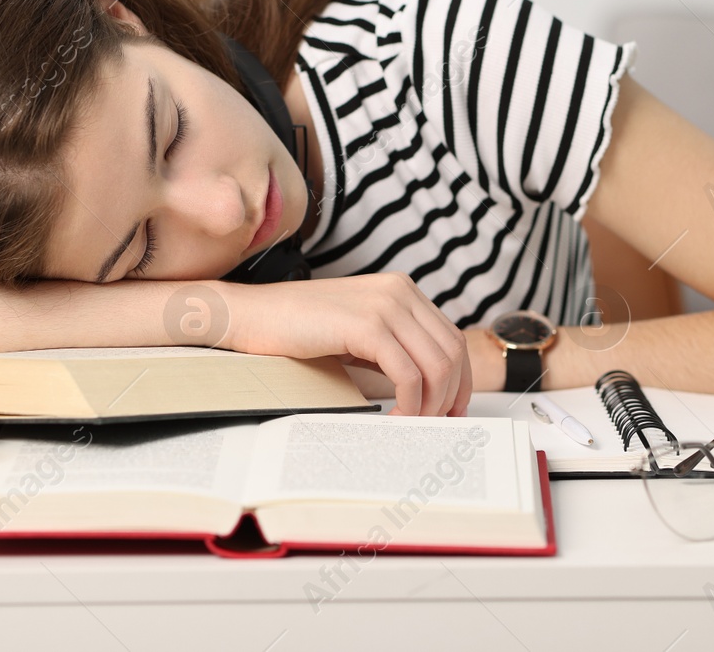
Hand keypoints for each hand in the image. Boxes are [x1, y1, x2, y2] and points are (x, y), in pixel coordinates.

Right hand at [218, 273, 470, 416]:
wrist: (253, 315)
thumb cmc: (298, 328)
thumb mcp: (358, 331)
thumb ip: (393, 346)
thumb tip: (425, 387)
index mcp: (401, 290)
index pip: (451, 338)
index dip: (460, 379)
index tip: (453, 409)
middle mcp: (400, 291)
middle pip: (452, 352)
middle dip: (450, 396)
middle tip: (436, 424)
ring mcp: (386, 305)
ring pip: (436, 365)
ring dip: (431, 404)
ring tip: (412, 423)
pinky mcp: (368, 325)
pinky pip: (408, 375)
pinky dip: (409, 404)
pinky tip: (394, 417)